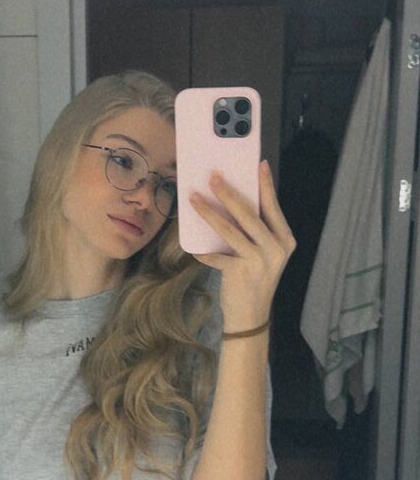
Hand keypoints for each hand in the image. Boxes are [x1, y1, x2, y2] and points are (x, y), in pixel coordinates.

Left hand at [189, 161, 295, 332]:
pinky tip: (194, 247)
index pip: (274, 207)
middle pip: (249, 214)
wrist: (252, 315)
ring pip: (229, 230)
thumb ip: (256, 231)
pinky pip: (216, 255)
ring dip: (209, 213)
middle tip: (213, 177)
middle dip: (228, 193)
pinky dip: (204, 251)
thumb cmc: (256, 279)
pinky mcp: (240, 272)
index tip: (259, 164)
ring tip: (194, 199)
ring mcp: (259, 261)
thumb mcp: (265, 254)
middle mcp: (275, 249)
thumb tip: (234, 202)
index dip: (266, 185)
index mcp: (285, 240)